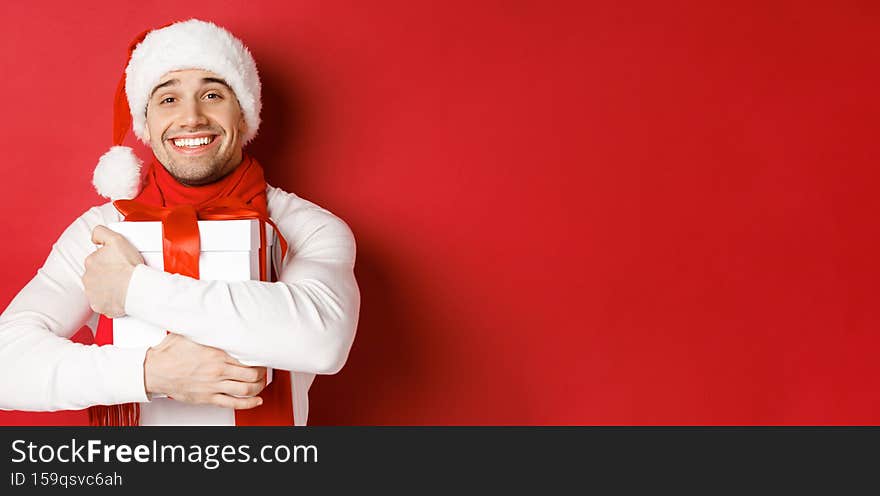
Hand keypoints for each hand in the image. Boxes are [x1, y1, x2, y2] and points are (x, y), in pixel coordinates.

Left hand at [83, 225, 143, 317]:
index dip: (109, 261)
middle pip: (97, 275)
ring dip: (108, 288)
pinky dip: (110, 300)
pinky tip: (120, 296)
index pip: (97, 260)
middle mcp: (87, 278)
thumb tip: (94, 237)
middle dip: (107, 275)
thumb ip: (100, 232)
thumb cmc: (129, 266)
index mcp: (90, 262)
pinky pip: (102, 303)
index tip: (119, 264)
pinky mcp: (98, 306)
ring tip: (123, 286)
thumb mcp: (116, 239)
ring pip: (99, 289)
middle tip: (123, 275)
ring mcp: (92, 293)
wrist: (137, 289)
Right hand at [144, 333, 266, 409]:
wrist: (154, 370)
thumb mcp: (192, 333)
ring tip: (261, 383)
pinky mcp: (208, 398)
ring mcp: (213, 386)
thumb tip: (220, 317)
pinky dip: (249, 403)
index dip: (259, 356)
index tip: (262, 354)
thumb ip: (209, 328)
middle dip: (262, 372)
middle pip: (252, 374)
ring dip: (259, 387)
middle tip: (264, 369)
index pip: (248, 356)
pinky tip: (256, 400)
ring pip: (246, 390)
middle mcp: (217, 370)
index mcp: (216, 353)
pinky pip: (234, 403)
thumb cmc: (170, 353)